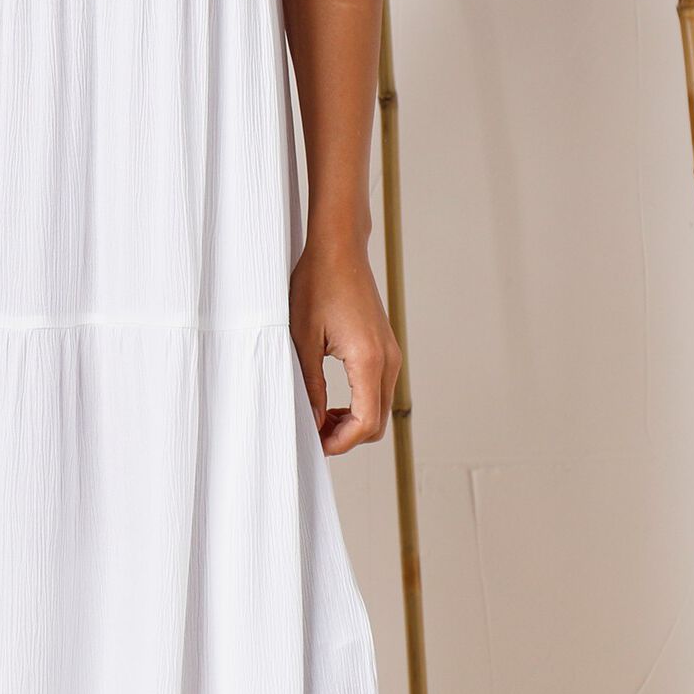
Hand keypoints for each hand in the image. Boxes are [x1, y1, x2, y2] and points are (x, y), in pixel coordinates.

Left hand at [288, 240, 400, 455]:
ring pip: (379, 407)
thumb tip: (313, 421)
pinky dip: (359, 404)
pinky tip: (332, 401)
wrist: (339, 249)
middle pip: (377, 422)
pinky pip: (379, 389)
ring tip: (318, 418)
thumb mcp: (303, 338)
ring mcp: (390, 353)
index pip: (365, 423)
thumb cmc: (318, 284)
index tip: (314, 444)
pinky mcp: (386, 347)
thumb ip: (310, 385)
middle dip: (346, 437)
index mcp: (368, 359)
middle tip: (312, 434)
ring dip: (352, 422)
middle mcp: (387, 359)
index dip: (340, 442)